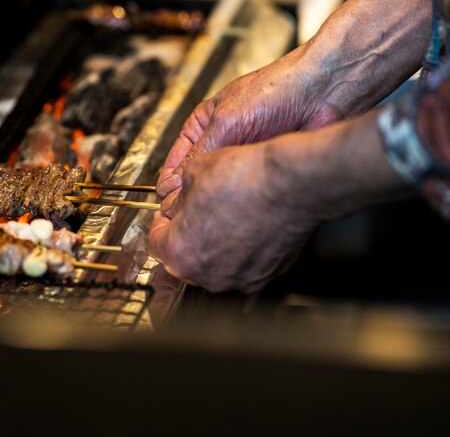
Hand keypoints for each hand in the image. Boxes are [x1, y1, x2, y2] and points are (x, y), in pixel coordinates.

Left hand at [149, 112, 407, 292]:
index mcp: (181, 252)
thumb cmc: (248, 177)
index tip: (169, 213)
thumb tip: (175, 198)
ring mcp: (239, 278)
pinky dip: (243, 249)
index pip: (155, 242)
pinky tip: (249, 224)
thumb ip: (177, 193)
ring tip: (226, 215)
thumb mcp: (195, 171)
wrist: (293, 183)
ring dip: (215, 244)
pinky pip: (245, 264)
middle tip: (197, 212)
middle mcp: (208, 274)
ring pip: (215, 264)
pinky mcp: (266, 275)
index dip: (162, 222)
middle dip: (188, 236)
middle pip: (185, 259)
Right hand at [157, 48, 341, 199]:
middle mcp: (222, 141)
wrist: (323, 94)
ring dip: (216, 199)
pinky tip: (235, 210)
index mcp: (204, 124)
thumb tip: (173, 182)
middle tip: (187, 215)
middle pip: (197, 177)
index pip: (177, 159)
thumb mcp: (226, 120)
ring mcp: (243, 157)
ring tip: (209, 215)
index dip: (170, 182)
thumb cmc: (276, 90)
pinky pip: (245, 191)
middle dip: (191, 195)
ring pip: (221, 187)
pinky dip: (240, 200)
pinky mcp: (264, 170)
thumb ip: (200, 153)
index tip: (166, 203)